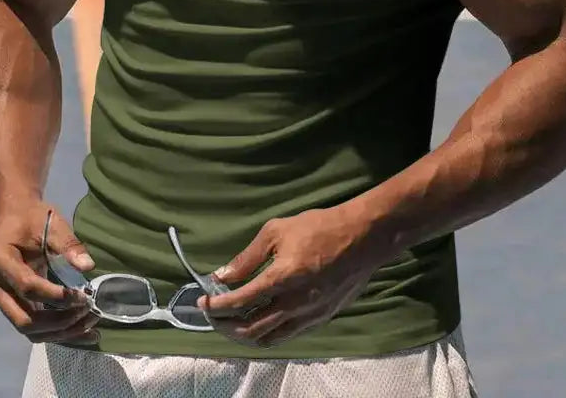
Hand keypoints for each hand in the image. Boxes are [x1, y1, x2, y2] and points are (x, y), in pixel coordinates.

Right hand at [0, 199, 99, 344]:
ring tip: (91, 326)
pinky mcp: (11, 305)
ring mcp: (0, 298)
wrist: (13, 218)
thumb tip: (88, 266)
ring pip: (28, 329)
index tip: (83, 296)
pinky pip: (32, 326)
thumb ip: (68, 244)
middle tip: (89, 312)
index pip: (26, 287)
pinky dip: (56, 332)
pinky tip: (82, 332)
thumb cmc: (32, 217)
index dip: (55, 296)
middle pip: (23, 319)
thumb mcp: (52, 222)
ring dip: (60, 332)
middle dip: (59, 321)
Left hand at [198, 206, 379, 347]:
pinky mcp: (322, 319)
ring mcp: (309, 315)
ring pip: (269, 339)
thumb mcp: (277, 230)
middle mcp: (294, 304)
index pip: (240, 301)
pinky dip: (268, 335)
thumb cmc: (318, 227)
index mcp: (281, 278)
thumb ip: (248, 257)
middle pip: (250, 328)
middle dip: (225, 326)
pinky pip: (287, 335)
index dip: (216, 305)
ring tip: (231, 324)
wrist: (362, 237)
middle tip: (212, 317)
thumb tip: (223, 275)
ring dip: (245, 335)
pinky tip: (260, 324)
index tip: (203, 303)